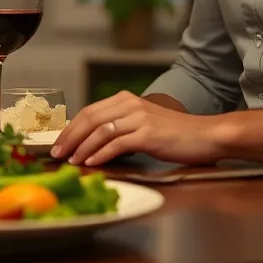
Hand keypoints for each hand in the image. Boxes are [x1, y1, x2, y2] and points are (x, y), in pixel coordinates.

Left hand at [49, 90, 223, 166]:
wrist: (206, 135)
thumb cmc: (175, 135)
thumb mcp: (143, 124)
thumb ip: (120, 127)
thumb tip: (92, 143)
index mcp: (126, 100)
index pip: (89, 111)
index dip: (71, 128)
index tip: (58, 143)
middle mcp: (130, 104)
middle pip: (90, 118)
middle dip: (70, 137)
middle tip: (57, 154)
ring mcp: (139, 118)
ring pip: (101, 131)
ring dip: (82, 147)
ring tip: (72, 161)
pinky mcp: (148, 134)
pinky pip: (118, 143)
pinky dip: (101, 154)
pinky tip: (92, 163)